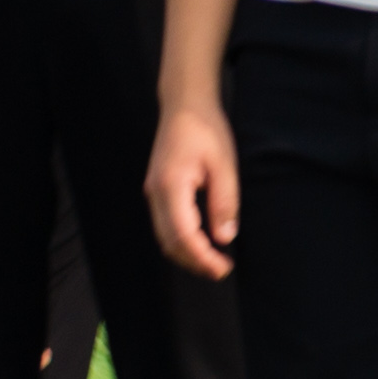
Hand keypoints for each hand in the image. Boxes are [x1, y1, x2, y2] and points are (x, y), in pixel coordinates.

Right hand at [145, 99, 240, 278]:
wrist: (184, 107)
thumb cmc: (207, 130)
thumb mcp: (224, 165)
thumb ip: (224, 202)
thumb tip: (225, 238)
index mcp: (171, 187)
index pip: (183, 235)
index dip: (201, 257)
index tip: (222, 268)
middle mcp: (155, 194)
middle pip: (169, 241)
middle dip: (194, 261)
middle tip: (221, 270)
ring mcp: (152, 193)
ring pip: (164, 236)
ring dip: (187, 253)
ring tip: (214, 261)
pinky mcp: (157, 190)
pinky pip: (166, 224)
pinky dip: (181, 239)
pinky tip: (201, 241)